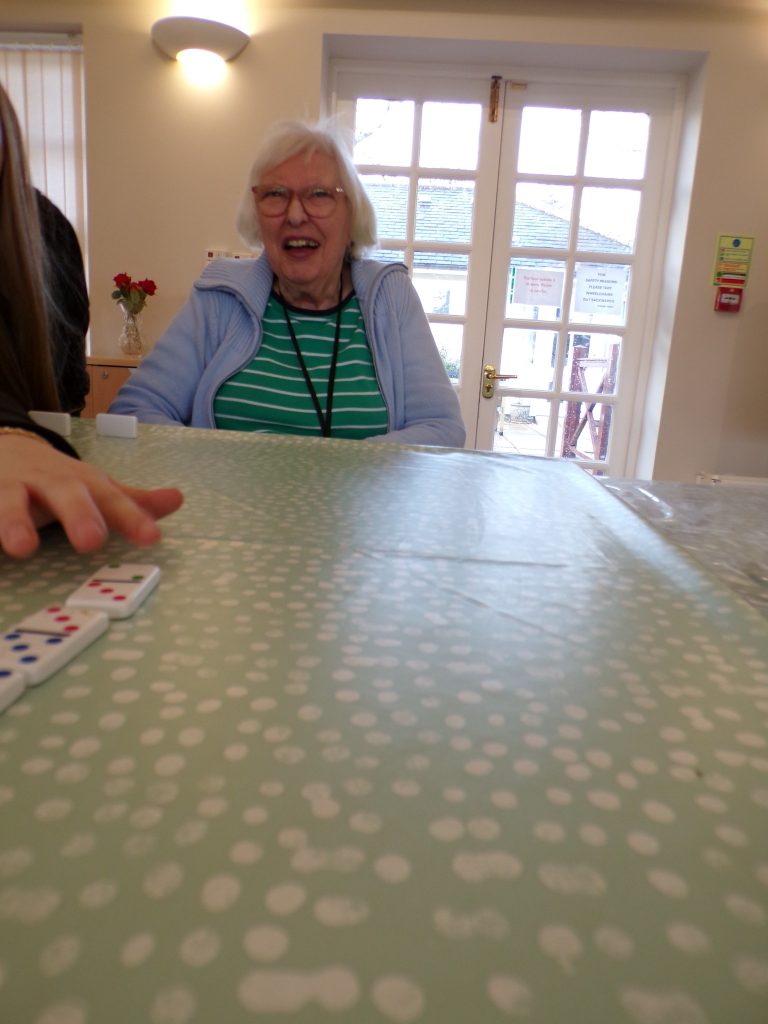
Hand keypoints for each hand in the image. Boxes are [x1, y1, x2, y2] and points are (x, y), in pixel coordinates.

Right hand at [0, 435, 183, 558]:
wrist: (4, 447)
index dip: (131, 517)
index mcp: (81, 482)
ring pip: (7, 499)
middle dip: (77, 514)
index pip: (110, 498)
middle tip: (91, 541)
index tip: (152, 538)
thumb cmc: (56, 480)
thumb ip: (130, 501)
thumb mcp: (94, 486)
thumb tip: (178, 500)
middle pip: (62, 492)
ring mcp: (8, 487)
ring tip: (21, 548)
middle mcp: (46, 481)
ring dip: (13, 520)